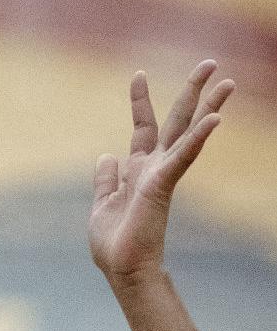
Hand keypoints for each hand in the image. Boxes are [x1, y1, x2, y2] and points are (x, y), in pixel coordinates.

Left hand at [90, 60, 233, 283]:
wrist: (122, 268)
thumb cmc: (114, 242)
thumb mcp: (102, 204)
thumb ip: (105, 179)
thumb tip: (106, 155)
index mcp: (138, 170)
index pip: (142, 126)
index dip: (140, 100)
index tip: (138, 74)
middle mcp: (154, 167)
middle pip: (176, 121)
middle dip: (192, 92)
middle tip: (211, 63)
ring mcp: (161, 175)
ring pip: (188, 133)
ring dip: (209, 107)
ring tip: (228, 82)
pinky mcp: (162, 185)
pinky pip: (183, 157)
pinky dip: (198, 138)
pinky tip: (215, 119)